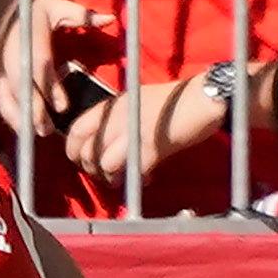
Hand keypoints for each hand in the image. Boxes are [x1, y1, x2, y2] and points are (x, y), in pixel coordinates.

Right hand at [0, 0, 115, 137]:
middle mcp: (11, 59)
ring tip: (35, 134)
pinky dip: (9, 115)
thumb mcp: (54, 5)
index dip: (51, 89)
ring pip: (5, 99)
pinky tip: (22, 128)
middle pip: (21, 89)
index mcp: (29, 41)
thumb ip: (80, 14)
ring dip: (18, 119)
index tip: (63, 107)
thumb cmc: (27, 10)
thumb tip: (110, 19)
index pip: (40, 68)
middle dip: (33, 111)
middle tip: (48, 130)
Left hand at [62, 76, 221, 183]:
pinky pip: (133, 173)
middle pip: (87, 152)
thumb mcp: (136, 101)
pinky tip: (146, 178)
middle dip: (91, 168)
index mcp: (112, 105)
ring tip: (122, 178)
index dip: (73, 149)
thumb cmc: (174, 100)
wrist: (205, 97)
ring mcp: (134, 134)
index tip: (79, 160)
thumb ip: (118, 120)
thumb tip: (104, 143)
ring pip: (104, 164)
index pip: (76, 130)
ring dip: (111, 177)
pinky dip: (135, 180)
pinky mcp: (152, 149)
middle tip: (103, 174)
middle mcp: (118, 118)